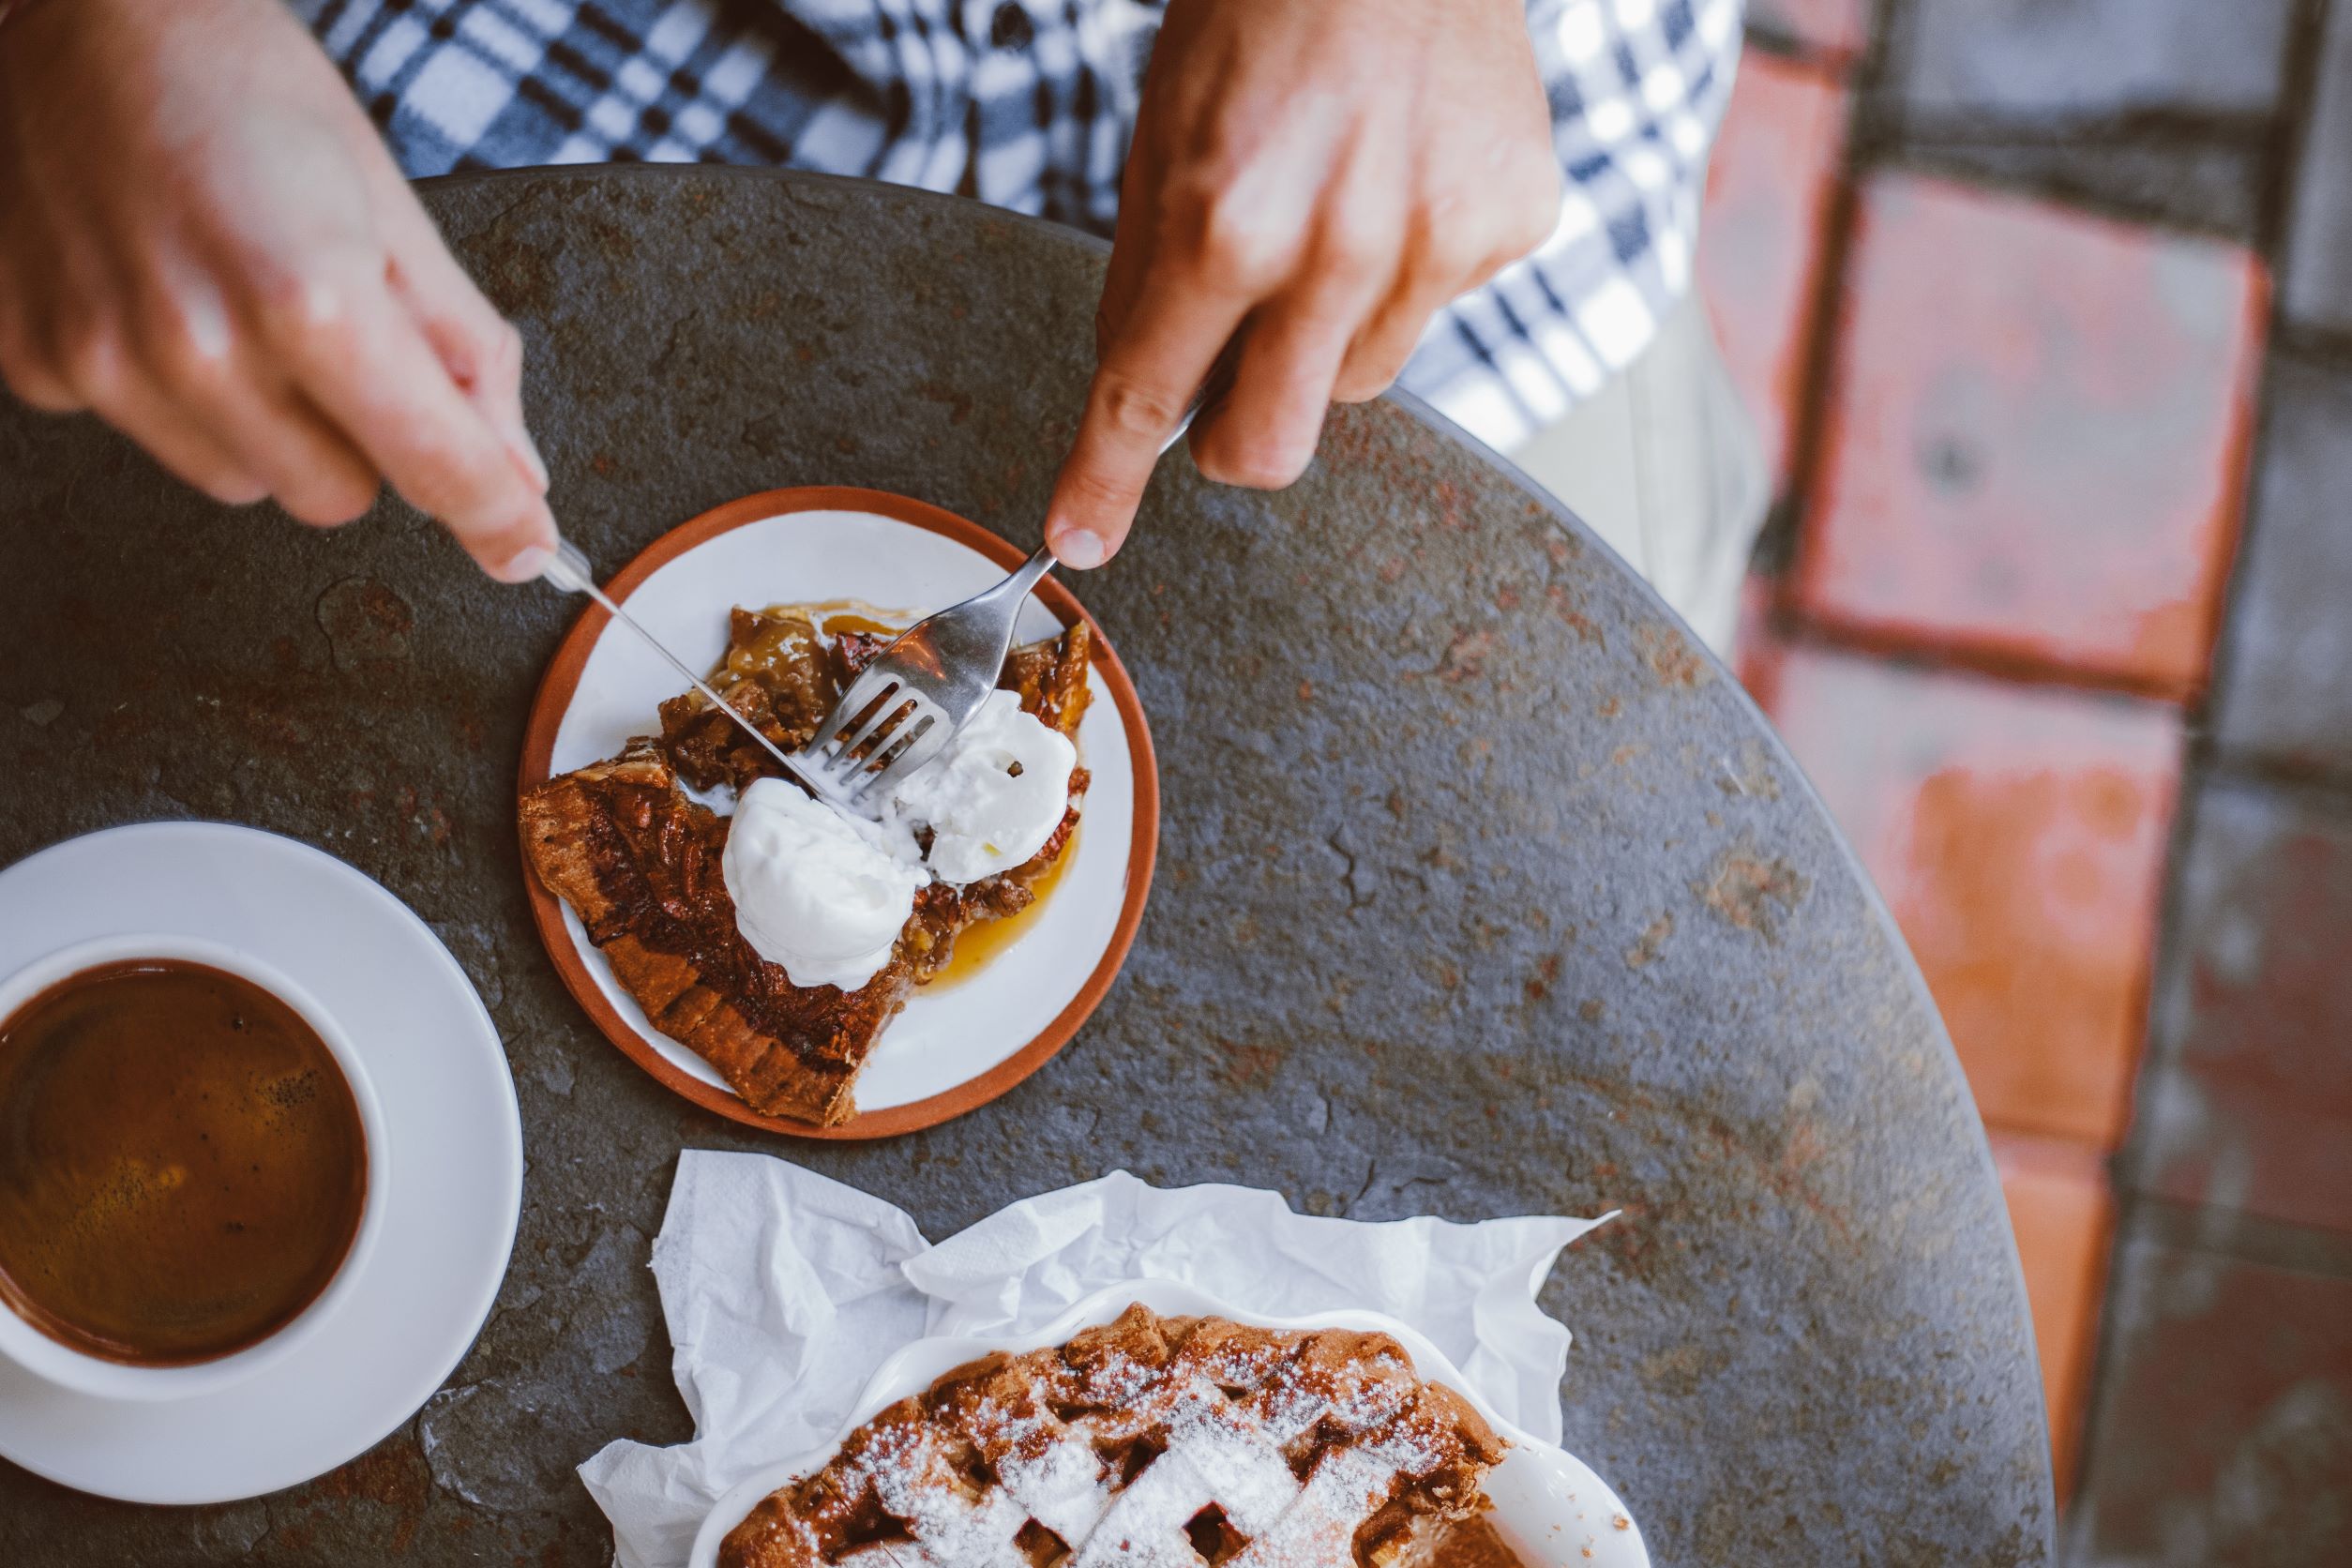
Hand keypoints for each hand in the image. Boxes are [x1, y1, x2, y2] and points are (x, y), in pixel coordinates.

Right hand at [0, 0, 555, 579]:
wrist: (85, 15)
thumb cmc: (244, 86)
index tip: (527, 545)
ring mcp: (105, 362)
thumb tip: (518, 473)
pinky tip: (164, 295)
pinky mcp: (38, 363)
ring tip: (242, 302)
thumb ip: (466, 354)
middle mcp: (196, 345)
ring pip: (246, 482)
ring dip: (271, 426)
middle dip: (363, 439)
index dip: (498, 517)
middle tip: (338, 335)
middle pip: (338, 496)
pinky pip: (153, 436)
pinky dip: (179, 393)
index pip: (433, 465)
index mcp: (306, 297)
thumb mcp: (389, 207)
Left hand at [1044, 0, 1558, 567]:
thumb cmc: (1264, 12)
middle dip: (1237, 440)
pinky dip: (1411, 267)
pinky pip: (1438, 307)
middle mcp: (1335, 250)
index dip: (1104, 479)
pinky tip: (1404, 177)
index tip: (1079, 536)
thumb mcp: (1164, 136)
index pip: (1146, 392)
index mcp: (1224, 223)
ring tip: (1336, 214)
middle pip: (1271, 447)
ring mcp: (1434, 242)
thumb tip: (1150, 398)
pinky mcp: (1507, 223)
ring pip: (1359, 381)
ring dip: (1329, 335)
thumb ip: (1152, 275)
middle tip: (1230, 390)